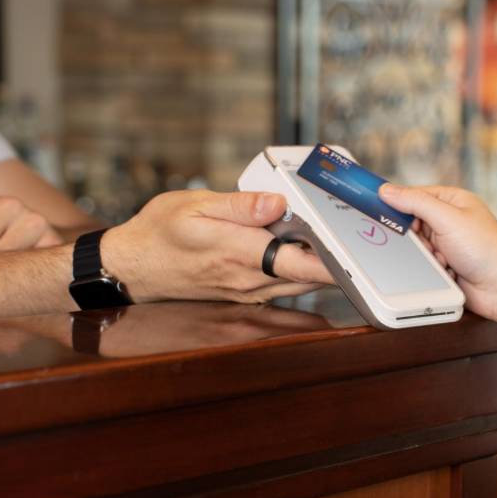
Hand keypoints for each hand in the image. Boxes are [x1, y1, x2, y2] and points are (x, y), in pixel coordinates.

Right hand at [102, 190, 334, 303]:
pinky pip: (283, 286)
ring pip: (299, 284)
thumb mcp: (195, 205)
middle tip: (364, 243)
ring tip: (344, 244)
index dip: (333, 262)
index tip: (357, 254)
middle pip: (308, 277)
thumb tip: (277, 204)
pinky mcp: (244, 293)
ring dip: (322, 269)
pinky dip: (302, 272)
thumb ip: (240, 206)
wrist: (132, 267)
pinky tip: (310, 252)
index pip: (299, 264)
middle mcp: (247, 278)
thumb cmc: (159, 232)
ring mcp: (247, 290)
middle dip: (338, 263)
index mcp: (239, 252)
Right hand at [379, 184, 496, 320]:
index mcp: (452, 201)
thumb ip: (416, 202)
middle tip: (424, 243)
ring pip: (416, 247)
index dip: (398, 203)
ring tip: (443, 259)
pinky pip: (423, 265)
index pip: (415, 195)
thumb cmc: (487, 248)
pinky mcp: (445, 265)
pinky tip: (445, 270)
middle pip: (413, 224)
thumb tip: (388, 190)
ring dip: (425, 256)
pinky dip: (429, 269)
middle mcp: (450, 221)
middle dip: (416, 238)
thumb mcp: (447, 218)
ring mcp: (447, 244)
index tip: (378, 208)